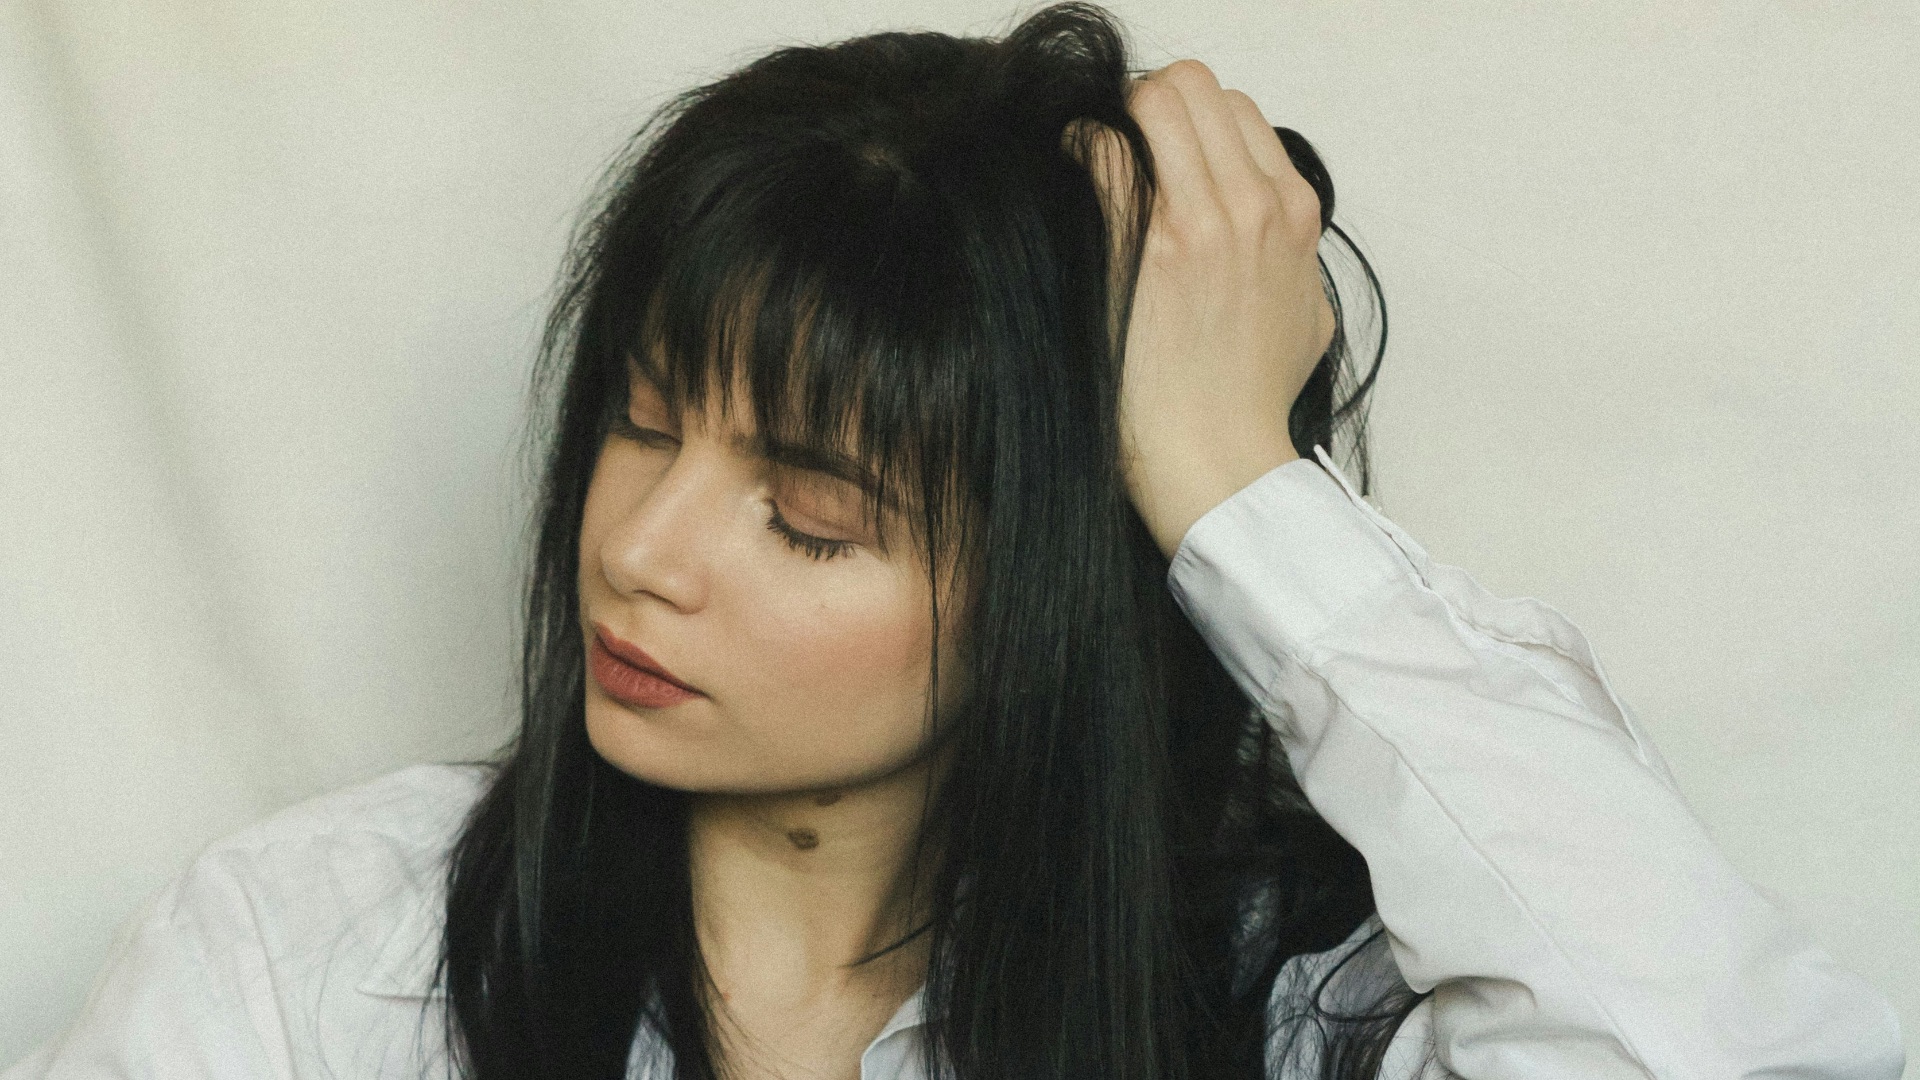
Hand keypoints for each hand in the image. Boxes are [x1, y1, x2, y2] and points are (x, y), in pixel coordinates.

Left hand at [1075, 60, 1334, 559]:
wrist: (1220, 464)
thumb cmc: (1253, 403)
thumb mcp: (1309, 318)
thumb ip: (1295, 261)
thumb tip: (1274, 239)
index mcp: (1293, 214)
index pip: (1236, 109)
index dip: (1189, 124)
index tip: (1159, 159)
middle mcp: (1252, 205)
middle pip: (1191, 87)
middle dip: (1147, 108)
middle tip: (1118, 153)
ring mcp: (1198, 220)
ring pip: (1151, 98)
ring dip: (1113, 122)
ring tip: (1093, 167)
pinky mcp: (1143, 245)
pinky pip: (1103, 146)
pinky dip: (1080, 150)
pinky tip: (1070, 186)